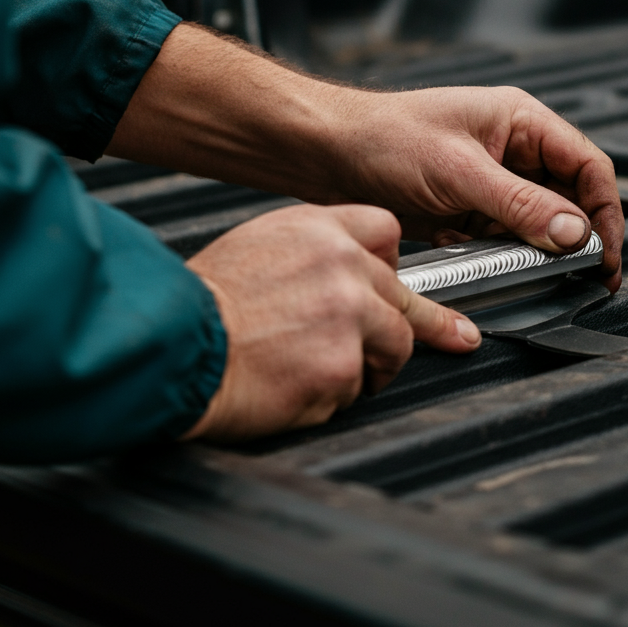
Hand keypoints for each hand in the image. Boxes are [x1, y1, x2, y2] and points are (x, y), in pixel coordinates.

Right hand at [182, 203, 480, 440]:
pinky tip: (296, 388)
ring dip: (373, 365)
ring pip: (397, 344)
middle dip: (408, 325)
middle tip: (453, 336)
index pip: (387, 232)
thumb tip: (352, 278)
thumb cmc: (203, 306)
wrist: (174, 347)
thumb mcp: (258, 247)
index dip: (392, 263)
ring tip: (326, 373)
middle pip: (402, 295)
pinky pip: (360, 387)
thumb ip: (314, 255)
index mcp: (318, 230)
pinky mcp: (343, 365)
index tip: (402, 283)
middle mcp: (341, 264)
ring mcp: (348, 314)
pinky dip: (335, 396)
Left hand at [318, 85, 623, 290]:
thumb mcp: (460, 172)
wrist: (326, 154)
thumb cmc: (385, 138)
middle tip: (581, 275)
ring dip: (528, 249)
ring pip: (533, 225)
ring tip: (519, 267)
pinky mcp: (466, 209)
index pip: (587, 166)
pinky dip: (492, 254)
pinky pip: (498, 239)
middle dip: (571, 238)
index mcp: (521, 123)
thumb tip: (574, 232)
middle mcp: (512, 151)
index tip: (605, 254)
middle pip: (566, 199)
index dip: (605, 211)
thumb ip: (520, 205)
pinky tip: (468, 251)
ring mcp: (489, 182)